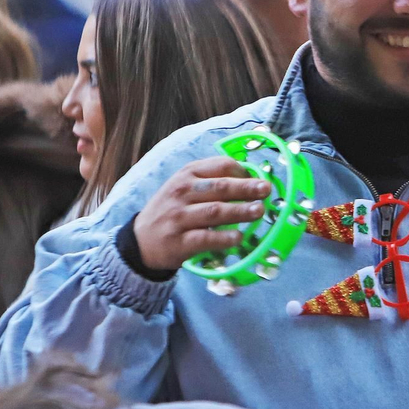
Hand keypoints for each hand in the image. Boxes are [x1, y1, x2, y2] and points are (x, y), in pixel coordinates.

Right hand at [132, 157, 271, 272]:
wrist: (141, 241)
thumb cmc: (173, 210)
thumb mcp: (186, 188)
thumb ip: (213, 181)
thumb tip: (252, 180)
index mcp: (187, 175)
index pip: (220, 166)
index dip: (243, 172)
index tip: (259, 179)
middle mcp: (182, 192)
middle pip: (220, 187)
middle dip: (246, 188)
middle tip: (266, 190)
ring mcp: (179, 217)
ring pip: (214, 212)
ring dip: (239, 211)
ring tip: (259, 211)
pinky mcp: (179, 242)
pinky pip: (205, 238)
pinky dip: (223, 238)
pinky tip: (239, 238)